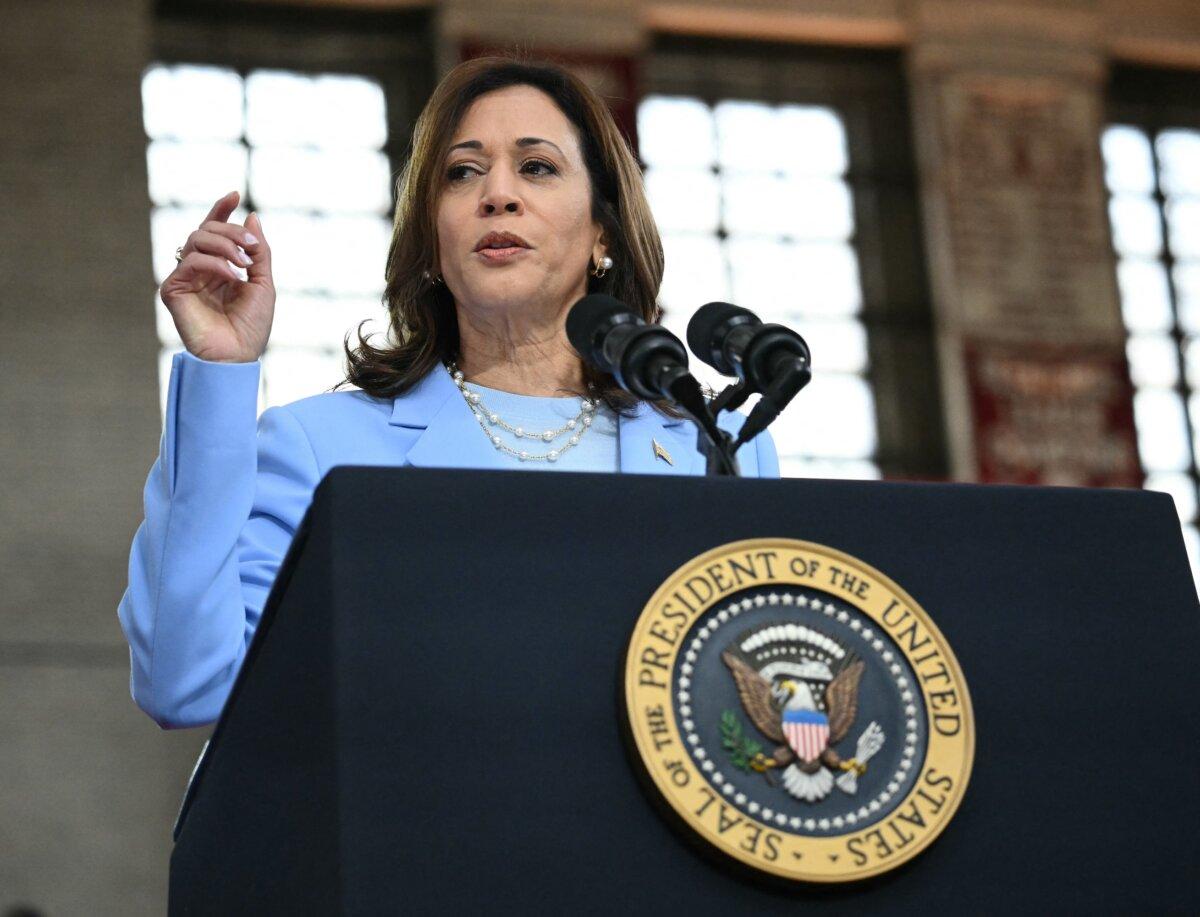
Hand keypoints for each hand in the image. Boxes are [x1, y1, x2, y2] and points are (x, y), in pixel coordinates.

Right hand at [160, 191, 274, 363]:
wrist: (238, 356)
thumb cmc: (251, 326)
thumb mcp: (263, 282)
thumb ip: (259, 251)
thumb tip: (251, 215)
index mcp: (218, 267)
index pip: (214, 230)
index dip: (221, 210)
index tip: (236, 194)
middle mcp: (199, 270)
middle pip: (205, 229)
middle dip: (231, 232)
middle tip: (252, 247)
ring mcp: (184, 279)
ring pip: (195, 239)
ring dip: (225, 245)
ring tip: (244, 264)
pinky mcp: (172, 290)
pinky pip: (190, 261)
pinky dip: (215, 263)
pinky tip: (233, 275)